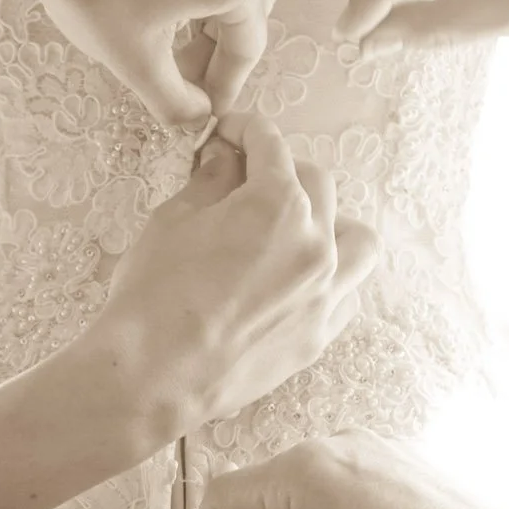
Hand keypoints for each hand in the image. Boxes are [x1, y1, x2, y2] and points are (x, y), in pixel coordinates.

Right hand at [92, 114, 376, 434]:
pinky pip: (348, 293)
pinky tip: (300, 279)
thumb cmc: (153, 298)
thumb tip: (227, 162)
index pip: (271, 146)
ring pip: (357, 240)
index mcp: (278, 206)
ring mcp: (324, 296)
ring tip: (297, 230)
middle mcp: (315, 246)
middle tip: (246, 181)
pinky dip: (332, 277)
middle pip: (317, 184)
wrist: (152, 378)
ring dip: (332, 222)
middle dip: (282, 172)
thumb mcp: (173, 221)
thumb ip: (212, 183)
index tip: (228, 134)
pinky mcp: (317, 336)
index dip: (244, 130)